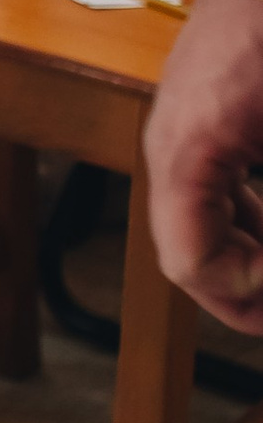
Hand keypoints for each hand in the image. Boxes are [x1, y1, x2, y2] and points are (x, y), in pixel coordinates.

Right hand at [143, 0, 262, 335]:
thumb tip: (261, 266)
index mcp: (186, 153)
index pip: (190, 264)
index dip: (244, 295)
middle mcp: (169, 151)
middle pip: (190, 257)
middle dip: (245, 290)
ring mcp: (179, 138)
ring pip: (199, 232)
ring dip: (249, 262)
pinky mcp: (200, 128)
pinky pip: (211, 197)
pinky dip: (249, 225)